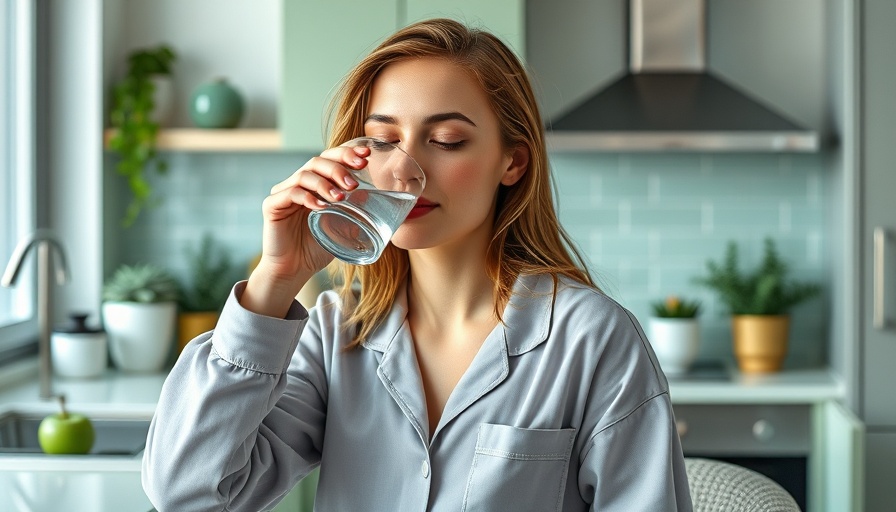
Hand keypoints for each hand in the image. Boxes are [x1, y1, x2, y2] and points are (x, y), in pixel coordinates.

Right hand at [242, 144, 366, 316]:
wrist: (294, 271)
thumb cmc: (317, 248)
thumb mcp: (343, 226)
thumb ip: (354, 210)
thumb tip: (373, 194)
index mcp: (315, 184)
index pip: (330, 159)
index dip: (346, 153)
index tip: (366, 156)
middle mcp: (298, 184)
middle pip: (317, 161)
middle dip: (338, 168)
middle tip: (353, 183)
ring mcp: (283, 193)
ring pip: (304, 175)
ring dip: (325, 183)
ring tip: (340, 198)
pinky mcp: (272, 206)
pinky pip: (290, 193)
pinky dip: (308, 197)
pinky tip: (321, 207)